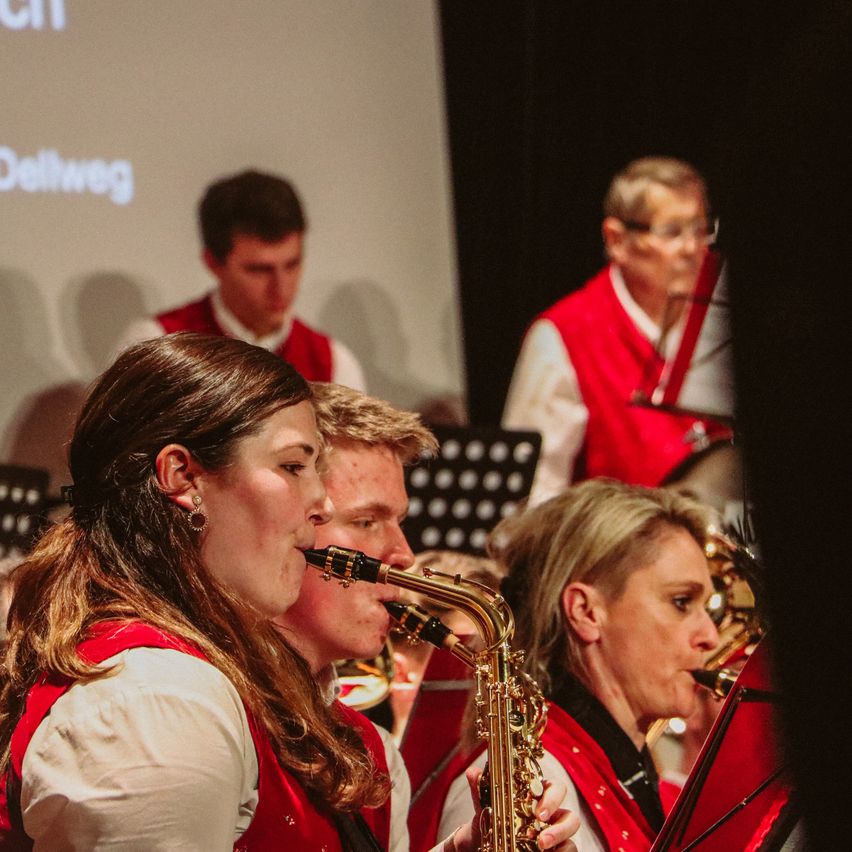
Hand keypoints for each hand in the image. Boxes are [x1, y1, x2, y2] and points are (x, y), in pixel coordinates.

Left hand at [446, 769, 579, 851]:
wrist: (480, 846)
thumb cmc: (490, 822)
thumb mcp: (483, 807)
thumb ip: (480, 791)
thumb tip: (472, 772)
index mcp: (538, 796)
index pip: (556, 788)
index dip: (553, 798)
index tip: (539, 812)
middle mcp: (552, 815)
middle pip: (570, 815)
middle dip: (560, 827)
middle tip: (542, 839)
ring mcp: (556, 835)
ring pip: (571, 836)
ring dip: (561, 840)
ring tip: (542, 848)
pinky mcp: (557, 850)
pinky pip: (569, 850)